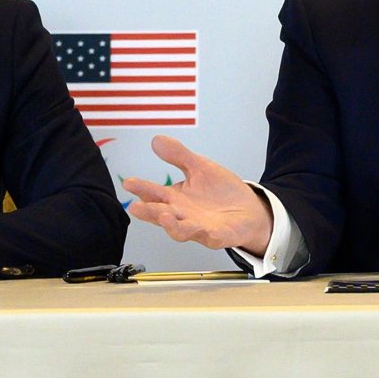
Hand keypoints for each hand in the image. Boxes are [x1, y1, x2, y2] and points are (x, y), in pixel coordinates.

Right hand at [121, 135, 273, 251]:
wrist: (249, 210)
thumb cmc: (221, 193)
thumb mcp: (199, 168)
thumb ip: (178, 156)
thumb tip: (157, 140)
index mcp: (176, 199)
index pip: (154, 194)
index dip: (141, 188)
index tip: (129, 182)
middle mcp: (184, 215)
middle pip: (162, 215)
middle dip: (149, 212)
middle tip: (136, 207)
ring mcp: (200, 227)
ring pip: (182, 230)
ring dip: (172, 225)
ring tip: (164, 216)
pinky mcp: (219, 236)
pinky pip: (212, 237)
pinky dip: (208, 235)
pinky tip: (206, 230)